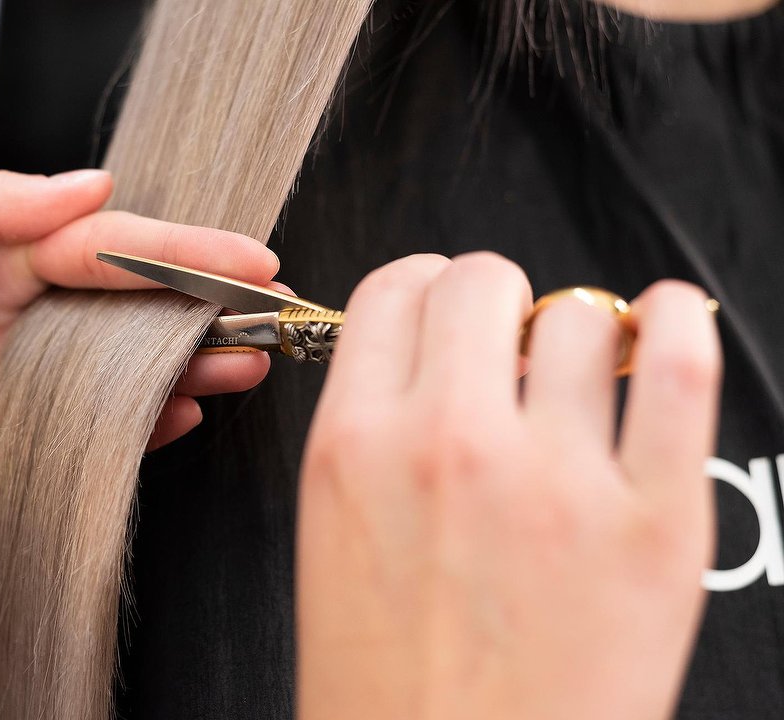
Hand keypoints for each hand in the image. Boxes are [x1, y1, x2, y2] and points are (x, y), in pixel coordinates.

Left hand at [0, 157, 278, 502]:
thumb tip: (86, 187)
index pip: (112, 246)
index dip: (183, 250)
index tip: (244, 257)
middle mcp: (17, 310)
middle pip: (133, 308)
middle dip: (205, 310)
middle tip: (265, 318)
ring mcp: (14, 373)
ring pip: (120, 368)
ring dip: (184, 367)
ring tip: (240, 368)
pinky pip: (82, 431)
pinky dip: (134, 428)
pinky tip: (176, 418)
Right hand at [296, 252, 721, 719]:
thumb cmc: (388, 690)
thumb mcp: (334, 540)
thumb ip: (376, 435)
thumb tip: (438, 361)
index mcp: (353, 448)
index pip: (394, 290)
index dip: (424, 289)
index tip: (444, 308)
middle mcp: (447, 445)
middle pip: (481, 280)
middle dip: (494, 301)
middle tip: (507, 348)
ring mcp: (555, 480)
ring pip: (576, 316)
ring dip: (573, 336)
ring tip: (576, 384)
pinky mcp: (656, 525)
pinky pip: (678, 367)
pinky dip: (678, 322)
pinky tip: (666, 323)